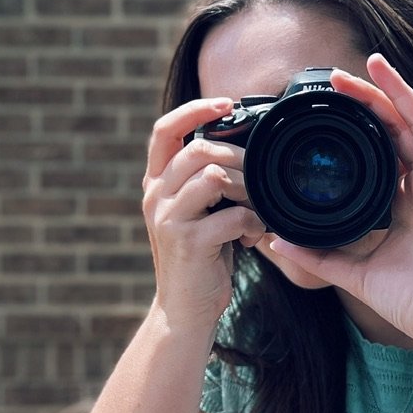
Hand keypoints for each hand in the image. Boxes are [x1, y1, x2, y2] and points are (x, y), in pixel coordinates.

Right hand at [141, 94, 265, 339]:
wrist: (183, 310)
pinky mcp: (187, 242)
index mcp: (156, 183)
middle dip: (237, 158)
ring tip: (256, 209)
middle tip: (257, 179)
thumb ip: (207, 181)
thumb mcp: (196, 212)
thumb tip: (244, 150)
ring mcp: (168, 218)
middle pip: (198, 150)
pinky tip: (254, 235)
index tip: (227, 102)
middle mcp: (155, 195)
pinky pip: (231, 215)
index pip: (165, 129)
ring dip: (247, 189)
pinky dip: (252, 221)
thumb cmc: (199, 257)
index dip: (195, 110)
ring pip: (215, 176)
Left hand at [259, 54, 412, 372]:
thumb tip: (275, 240)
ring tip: (379, 62)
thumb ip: (317, 255)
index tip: (327, 101)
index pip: (381, 145)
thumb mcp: (354, 272)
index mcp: (405, 197)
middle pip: (398, 126)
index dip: (358, 120)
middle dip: (372, 96)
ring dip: (402, 92)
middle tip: (341, 73)